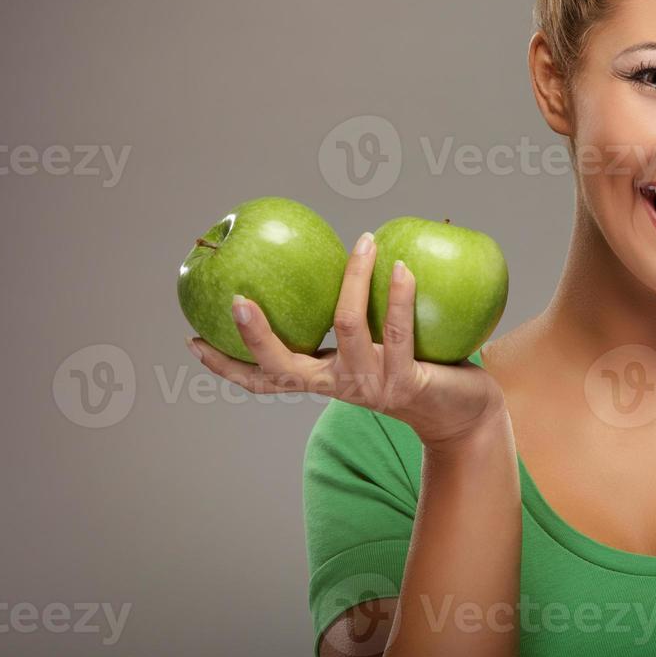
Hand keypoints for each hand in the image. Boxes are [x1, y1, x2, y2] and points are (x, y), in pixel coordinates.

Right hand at [188, 232, 505, 448]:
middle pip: (284, 367)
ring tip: (364, 240)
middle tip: (239, 299)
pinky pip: (398, 330)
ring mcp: (371, 385)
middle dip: (257, 336)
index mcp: (323, 378)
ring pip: (348, 326)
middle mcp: (339, 386)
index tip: (192, 340)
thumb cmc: (418, 371)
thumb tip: (340, 253)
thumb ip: (353, 317)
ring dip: (355, 278)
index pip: (262, 378)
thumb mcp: (376, 345)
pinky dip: (398, 294)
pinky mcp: (407, 381)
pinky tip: (401, 265)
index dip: (226, 365)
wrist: (464, 416)